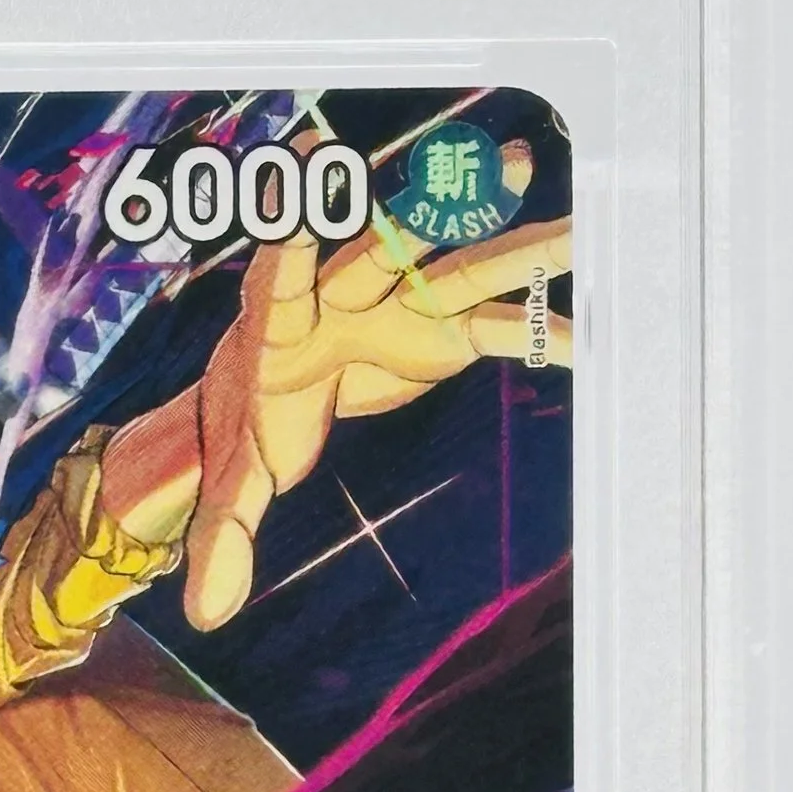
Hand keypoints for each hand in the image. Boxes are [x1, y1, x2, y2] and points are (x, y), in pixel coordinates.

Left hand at [181, 214, 570, 627]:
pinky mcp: (433, 330)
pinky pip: (492, 330)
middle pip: (382, 255)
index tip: (301, 185)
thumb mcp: (234, 484)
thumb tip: (204, 614)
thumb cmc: (246, 425)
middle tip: (467, 177)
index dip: (292, 242)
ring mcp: (394, 306)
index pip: (279, 280)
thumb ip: (222, 538)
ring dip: (505, 243)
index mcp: (277, 322)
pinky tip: (589, 337)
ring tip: (568, 219)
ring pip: (453, 271)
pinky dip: (534, 334)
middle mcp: (340, 298)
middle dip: (425, 218)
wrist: (271, 396)